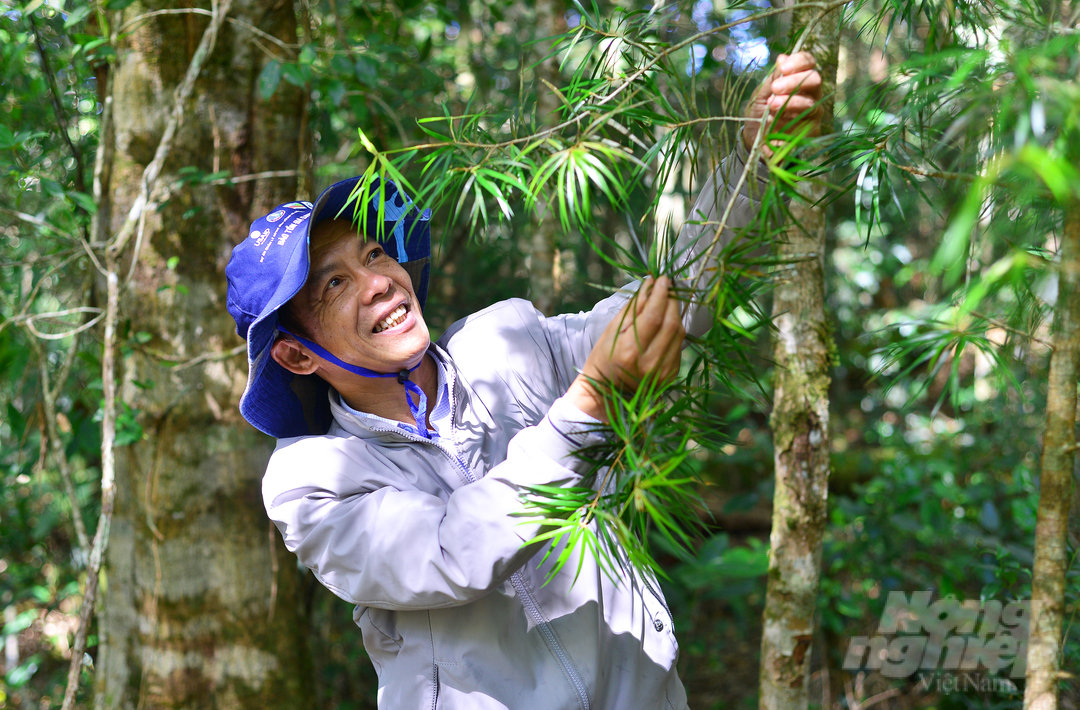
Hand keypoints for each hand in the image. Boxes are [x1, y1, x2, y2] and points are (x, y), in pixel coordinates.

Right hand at [566, 276, 685, 421]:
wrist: (606, 394)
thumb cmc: (603, 358)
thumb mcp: (612, 330)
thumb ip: (634, 308)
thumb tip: (651, 284)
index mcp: (629, 351)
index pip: (654, 316)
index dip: (662, 295)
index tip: (664, 279)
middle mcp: (650, 363)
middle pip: (671, 324)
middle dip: (672, 301)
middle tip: (668, 287)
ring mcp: (663, 372)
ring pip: (678, 334)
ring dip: (675, 314)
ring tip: (667, 302)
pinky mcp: (671, 375)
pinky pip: (678, 346)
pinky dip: (674, 331)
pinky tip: (665, 324)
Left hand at [742, 51, 823, 157]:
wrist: (754, 140)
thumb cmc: (759, 112)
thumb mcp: (761, 93)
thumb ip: (773, 77)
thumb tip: (782, 57)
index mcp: (800, 79)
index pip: (808, 63)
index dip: (799, 61)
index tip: (783, 66)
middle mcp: (811, 93)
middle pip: (814, 79)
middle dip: (794, 81)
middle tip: (776, 87)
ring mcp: (814, 112)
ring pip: (811, 102)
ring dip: (790, 101)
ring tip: (771, 104)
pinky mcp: (811, 130)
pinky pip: (805, 122)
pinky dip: (788, 120)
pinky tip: (775, 121)